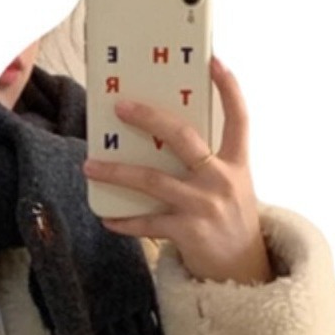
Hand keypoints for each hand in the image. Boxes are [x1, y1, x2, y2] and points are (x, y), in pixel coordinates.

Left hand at [82, 56, 273, 284]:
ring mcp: (204, 206)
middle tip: (120, 107)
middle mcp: (222, 180)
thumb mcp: (233, 188)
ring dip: (116, 173)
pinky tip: (106, 217)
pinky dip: (124, 221)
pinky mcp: (188, 232)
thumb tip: (163, 141)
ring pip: (152, 180)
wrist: (244, 273)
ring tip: (90, 166)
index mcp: (237, 164)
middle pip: (182, 137)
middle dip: (148, 118)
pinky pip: (147, 223)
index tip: (213, 60)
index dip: (228, 87)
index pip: (238, 117)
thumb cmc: (231, 223)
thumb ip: (209, 164)